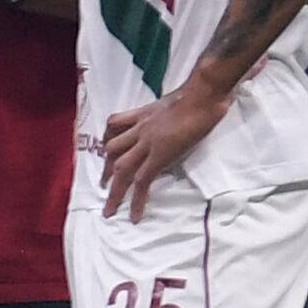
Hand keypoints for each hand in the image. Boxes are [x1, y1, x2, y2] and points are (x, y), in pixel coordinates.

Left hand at [100, 78, 228, 220]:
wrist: (203, 93)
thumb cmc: (199, 93)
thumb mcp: (177, 101)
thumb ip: (171, 111)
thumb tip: (179, 118)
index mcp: (143, 113)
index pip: (115, 125)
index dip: (108, 139)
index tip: (106, 151)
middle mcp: (139, 128)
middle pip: (112, 149)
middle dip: (106, 169)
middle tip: (103, 185)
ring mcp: (146, 142)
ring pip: (121, 168)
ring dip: (114, 190)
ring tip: (111, 209)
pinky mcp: (159, 155)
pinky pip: (142, 181)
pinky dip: (136, 200)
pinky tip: (134, 215)